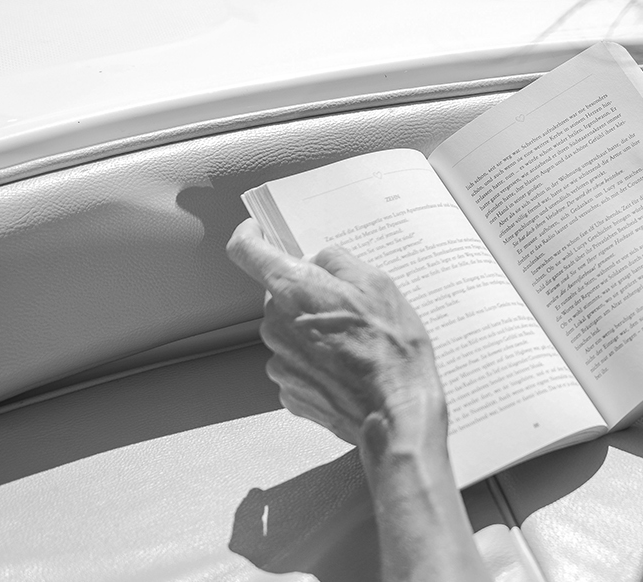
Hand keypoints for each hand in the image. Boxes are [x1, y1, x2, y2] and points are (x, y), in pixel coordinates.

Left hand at [226, 219, 445, 448]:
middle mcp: (275, 325)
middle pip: (280, 297)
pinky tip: (349, 370)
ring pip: (290, 332)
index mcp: (294, 289)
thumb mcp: (378, 283)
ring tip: (356, 345)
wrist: (395, 410)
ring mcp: (279, 363)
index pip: (247, 252)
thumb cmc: (390, 348)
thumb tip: (319, 261)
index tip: (257, 232)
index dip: (250, 236)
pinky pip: (298, 365)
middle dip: (308, 296)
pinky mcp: (289, 393)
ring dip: (314, 331)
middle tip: (348, 306)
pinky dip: (319, 363)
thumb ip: (339, 261)